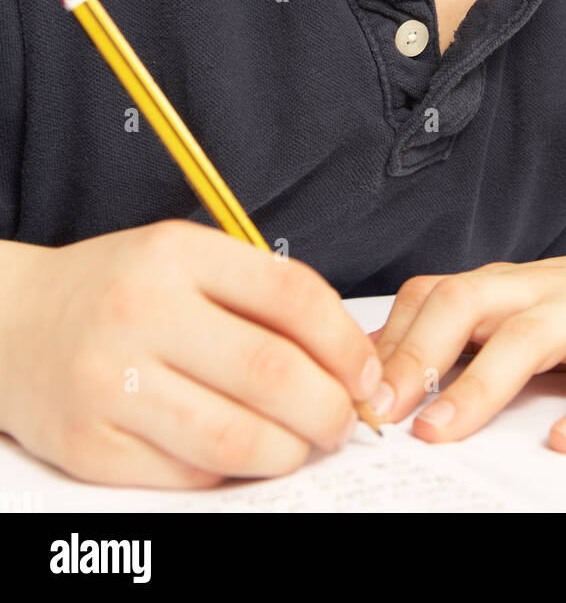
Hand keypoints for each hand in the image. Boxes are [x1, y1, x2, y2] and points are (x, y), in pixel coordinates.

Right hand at [0, 221, 382, 487]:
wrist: (13, 323)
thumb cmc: (118, 289)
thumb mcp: (184, 258)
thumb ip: (259, 293)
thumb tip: (347, 356)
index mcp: (176, 254)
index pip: (292, 297)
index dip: (346, 343)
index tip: (366, 373)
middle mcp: (142, 314)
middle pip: (272, 375)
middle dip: (330, 408)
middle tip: (345, 420)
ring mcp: (111, 383)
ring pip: (236, 439)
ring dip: (289, 451)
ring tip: (302, 443)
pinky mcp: (91, 446)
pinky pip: (189, 476)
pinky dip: (230, 473)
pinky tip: (241, 454)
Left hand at [369, 243, 565, 451]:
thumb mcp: (524, 310)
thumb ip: (465, 335)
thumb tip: (381, 369)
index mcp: (505, 283)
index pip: (432, 296)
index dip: (389, 341)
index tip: (352, 391)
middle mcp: (541, 288)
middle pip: (466, 303)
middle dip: (417, 355)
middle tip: (382, 409)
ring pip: (529, 337)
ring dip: (480, 385)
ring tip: (442, 430)